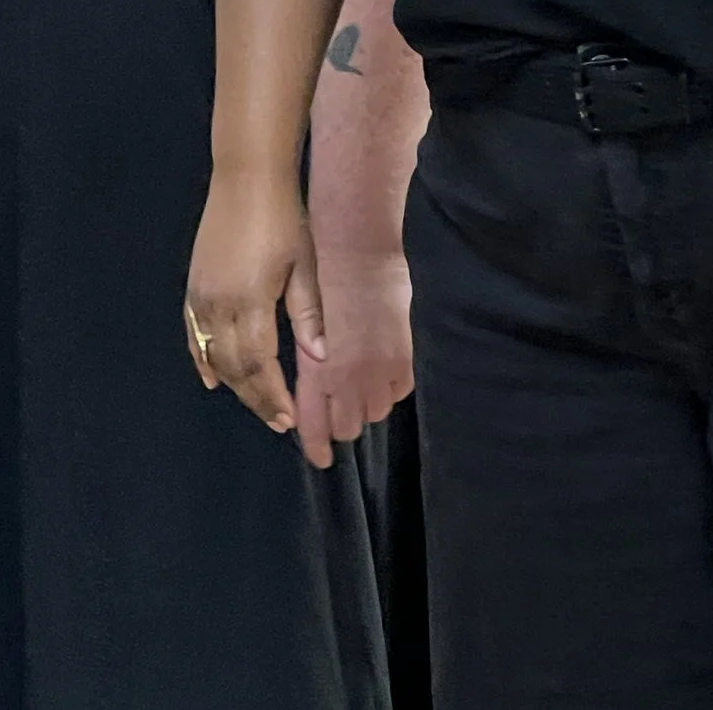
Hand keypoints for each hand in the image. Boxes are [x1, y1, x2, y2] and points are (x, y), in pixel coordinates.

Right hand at [185, 165, 324, 441]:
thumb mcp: (306, 263)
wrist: (247, 176)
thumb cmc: (285, 216)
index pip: (258, 364)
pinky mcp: (193, 285)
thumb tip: (320, 358)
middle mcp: (218, 304)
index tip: (289, 418)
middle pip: (233, 367)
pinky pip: (192, 333)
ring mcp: (201, 295)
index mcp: (249, 301)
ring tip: (257, 403)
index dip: (272, 395)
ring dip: (234, 383)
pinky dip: (201, 359)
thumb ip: (309, 312)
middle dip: (255, 398)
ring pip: (211, 355)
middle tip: (278, 421)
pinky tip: (212, 379)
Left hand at [291, 248, 411, 469]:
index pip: (316, 422)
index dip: (317, 443)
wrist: (361, 253)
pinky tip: (382, 368)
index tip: (321, 458)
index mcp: (318, 371)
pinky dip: (390, 387)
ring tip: (360, 380)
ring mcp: (379, 373)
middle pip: (348, 426)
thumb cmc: (325, 278)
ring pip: (375, 412)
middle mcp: (348, 379)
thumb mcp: (309, 324)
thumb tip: (320, 375)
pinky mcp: (403, 362)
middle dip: (342, 420)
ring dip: (367, 403)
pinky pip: (398, 393)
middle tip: (340, 403)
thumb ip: (314, 357)